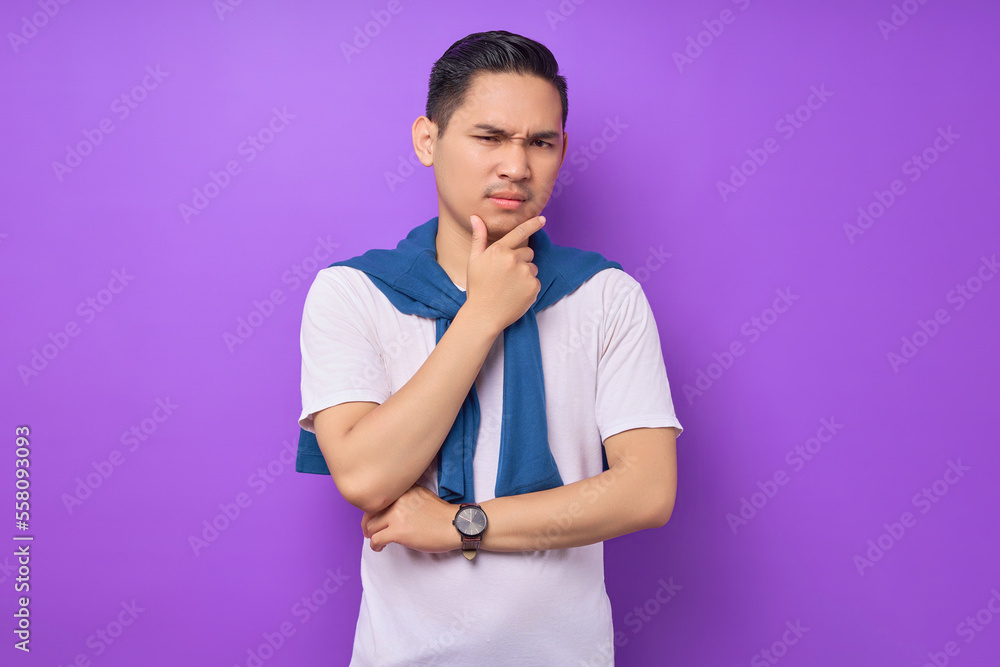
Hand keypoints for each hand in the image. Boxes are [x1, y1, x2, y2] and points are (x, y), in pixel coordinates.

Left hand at [361, 484, 461, 552]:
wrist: (455, 526)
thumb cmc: (443, 515)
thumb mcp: (423, 495)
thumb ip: (407, 497)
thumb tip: (394, 508)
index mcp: (404, 491)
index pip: (380, 498)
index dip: (375, 509)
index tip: (375, 517)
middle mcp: (398, 500)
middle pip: (371, 510)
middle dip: (367, 522)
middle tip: (369, 530)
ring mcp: (397, 516)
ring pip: (372, 525)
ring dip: (371, 534)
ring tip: (375, 540)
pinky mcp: (398, 532)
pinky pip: (376, 539)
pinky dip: (375, 546)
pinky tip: (379, 548)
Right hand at [463, 214, 545, 333]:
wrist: (484, 315)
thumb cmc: (477, 287)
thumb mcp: (474, 261)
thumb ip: (479, 238)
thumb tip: (475, 217)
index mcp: (499, 250)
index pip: (519, 232)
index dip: (532, 224)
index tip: (542, 219)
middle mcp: (513, 259)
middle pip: (528, 252)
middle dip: (521, 260)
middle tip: (506, 275)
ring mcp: (525, 273)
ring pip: (532, 267)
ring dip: (525, 274)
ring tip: (510, 286)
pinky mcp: (533, 287)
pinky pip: (536, 282)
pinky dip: (528, 287)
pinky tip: (516, 294)